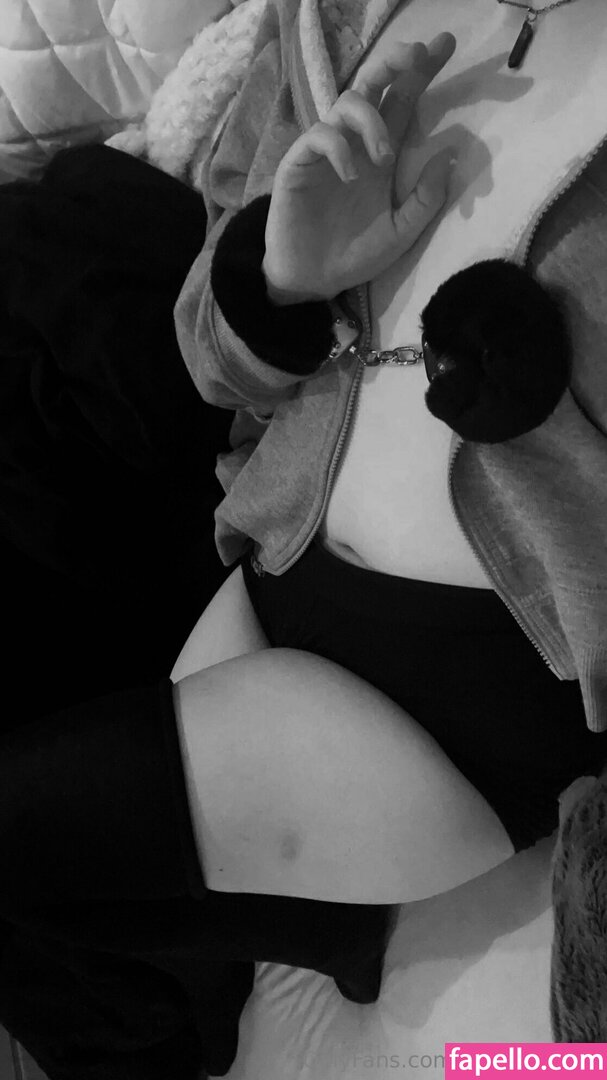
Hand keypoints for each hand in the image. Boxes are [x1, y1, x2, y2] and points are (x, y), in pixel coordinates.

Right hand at [263, 32, 456, 305]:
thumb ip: (426, 198)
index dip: (423, 71)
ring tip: (384, 156)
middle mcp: (356, 143)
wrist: (313, 281)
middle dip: (396, 62)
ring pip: (347, 102)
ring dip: (371, 120)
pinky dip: (339, 148)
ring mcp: (326, 151)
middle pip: (374, 84)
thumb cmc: (355, 255)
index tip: (446, 43)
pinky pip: (319, 136)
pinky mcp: (299, 163)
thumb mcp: (401, 231)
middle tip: (418, 55)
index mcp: (382, 153)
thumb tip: (450, 155)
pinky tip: (351, 176)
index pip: (404, 100)